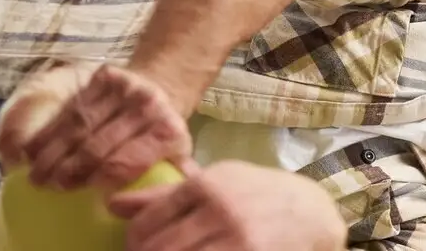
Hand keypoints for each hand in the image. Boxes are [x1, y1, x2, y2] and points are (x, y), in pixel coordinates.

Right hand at [0, 63, 192, 189]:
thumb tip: (142, 204)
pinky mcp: (105, 76)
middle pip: (98, 145)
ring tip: (36, 174)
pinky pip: (69, 108)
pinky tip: (32, 150)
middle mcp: (148, 106)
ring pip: (78, 125)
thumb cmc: (159, 135)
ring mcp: (125, 88)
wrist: (161, 87)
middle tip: (48, 186)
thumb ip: (166, 181)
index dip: (101, 180)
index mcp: (168, 132)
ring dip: (52, 152)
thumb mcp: (176, 158)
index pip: (128, 161)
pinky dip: (48, 131)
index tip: (76, 195)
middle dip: (69, 169)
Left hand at [107, 161, 347, 250]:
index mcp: (207, 185)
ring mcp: (237, 240)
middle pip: (159, 249)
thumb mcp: (217, 181)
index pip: (149, 220)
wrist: (313, 214)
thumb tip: (112, 205)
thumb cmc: (258, 194)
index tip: (136, 247)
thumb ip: (166, 195)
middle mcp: (220, 210)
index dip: (134, 241)